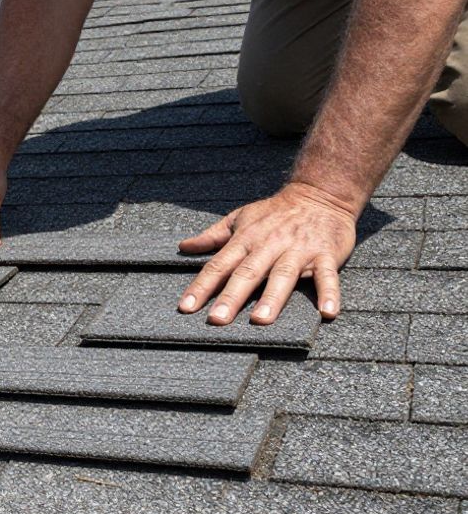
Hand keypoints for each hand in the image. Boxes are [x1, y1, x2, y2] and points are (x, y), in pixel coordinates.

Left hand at [177, 182, 358, 324]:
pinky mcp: (326, 254)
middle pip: (247, 273)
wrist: (321, 193)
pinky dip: (329, 293)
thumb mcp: (240, 218)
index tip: (186, 307)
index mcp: (246, 239)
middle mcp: (270, 245)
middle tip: (216, 320)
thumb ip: (212, 236)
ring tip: (260, 319)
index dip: (201, 286)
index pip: (218, 265)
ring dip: (272, 298)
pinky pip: (327, 276)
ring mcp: (299, 250)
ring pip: (283, 275)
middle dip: (231, 297)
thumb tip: (183, 247)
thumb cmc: (275, 212)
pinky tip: (327, 313)